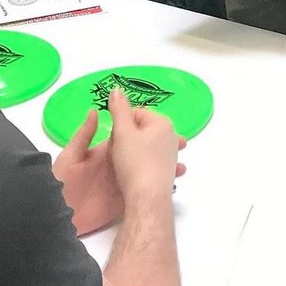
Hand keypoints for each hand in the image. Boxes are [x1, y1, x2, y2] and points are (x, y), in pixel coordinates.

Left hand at [53, 107, 186, 235]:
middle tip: (182, 143)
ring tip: (183, 165)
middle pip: (142, 154)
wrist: (57, 216)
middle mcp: (116, 166)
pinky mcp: (122, 201)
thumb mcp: (70, 156)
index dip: (143, 130)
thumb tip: (95, 110)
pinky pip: (142, 190)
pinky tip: (173, 184)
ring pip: (146, 172)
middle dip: (161, 149)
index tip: (163, 124)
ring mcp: (121, 184)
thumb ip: (84, 135)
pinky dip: (158, 187)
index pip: (127, 137)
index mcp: (104, 152)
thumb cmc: (61, 183)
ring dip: (164, 168)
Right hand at [105, 87, 186, 204]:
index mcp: (162, 122)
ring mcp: (172, 155)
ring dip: (134, 153)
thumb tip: (117, 89)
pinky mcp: (169, 171)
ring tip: (125, 166)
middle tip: (118, 153)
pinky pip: (152, 162)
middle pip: (141, 130)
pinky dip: (143, 165)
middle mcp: (172, 136)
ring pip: (146, 146)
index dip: (120, 126)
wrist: (147, 197)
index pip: (135, 114)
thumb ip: (119, 109)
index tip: (114, 139)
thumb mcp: (122, 132)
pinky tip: (135, 174)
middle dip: (127, 139)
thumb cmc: (134, 162)